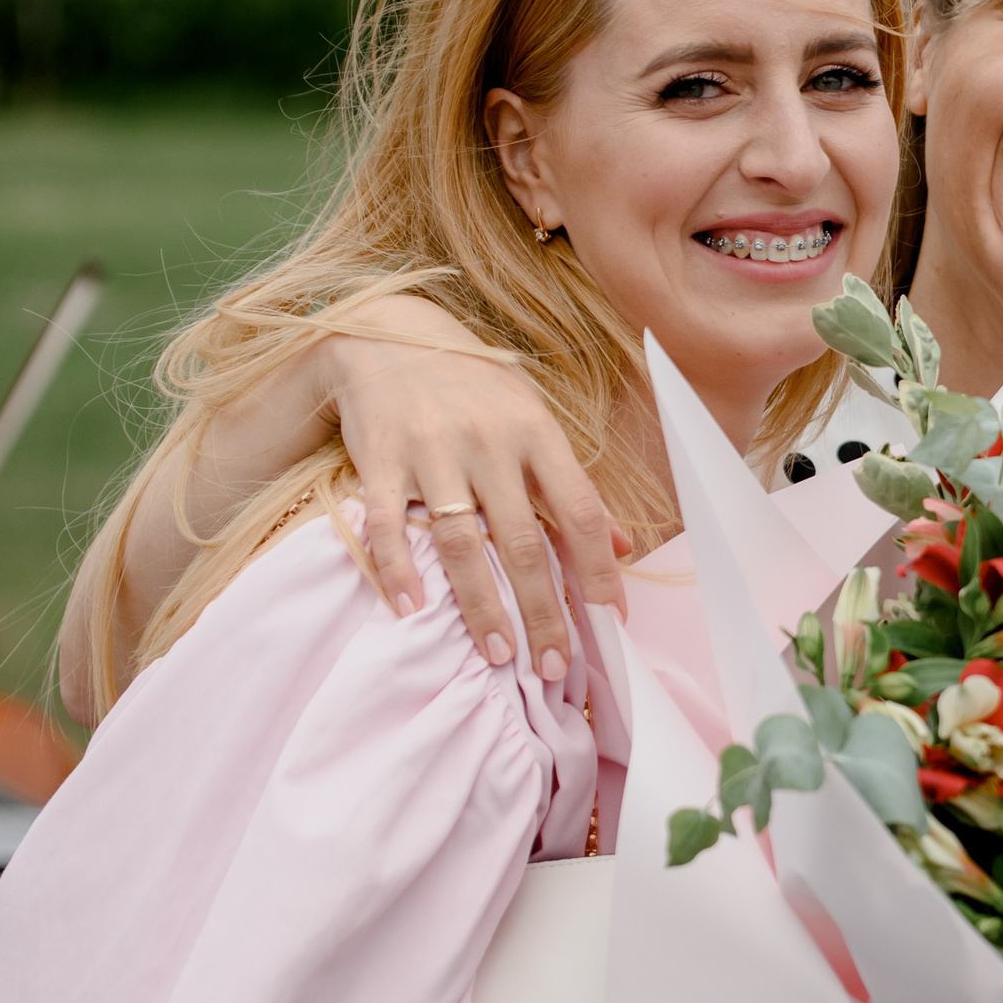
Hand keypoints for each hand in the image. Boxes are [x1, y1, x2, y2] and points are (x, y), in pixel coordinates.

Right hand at [320, 294, 624, 675]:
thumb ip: (573, 486)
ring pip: (464, 542)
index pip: (580, 511)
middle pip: (525, 540)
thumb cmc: (474, 390)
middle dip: (544, 609)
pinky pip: (391, 523)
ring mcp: (434, 450)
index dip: (599, 570)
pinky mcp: (380, 457)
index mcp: (537, 433)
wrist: (387, 337)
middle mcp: (491, 442)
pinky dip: (399, 569)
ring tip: (498, 655)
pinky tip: (413, 611)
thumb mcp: (533, 422)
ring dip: (482, 606)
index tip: (609, 621)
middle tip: (554, 665)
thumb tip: (622, 544)